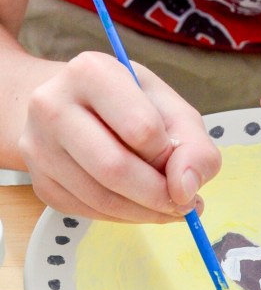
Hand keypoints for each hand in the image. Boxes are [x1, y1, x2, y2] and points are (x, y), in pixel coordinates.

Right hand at [19, 51, 221, 222]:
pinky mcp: (38, 181)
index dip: (168, 153)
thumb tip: (186, 189)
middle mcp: (52, 105)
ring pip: (99, 198)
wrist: (73, 106)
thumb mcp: (170, 107)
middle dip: (159, 194)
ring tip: (168, 207)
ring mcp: (38, 146)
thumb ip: (193, 144)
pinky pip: (86, 211)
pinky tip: (138, 205)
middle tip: (184, 204)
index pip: (140, 128)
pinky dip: (122, 217)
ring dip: (144, 212)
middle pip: (114, 167)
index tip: (178, 158)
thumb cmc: (128, 102)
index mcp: (91, 72)